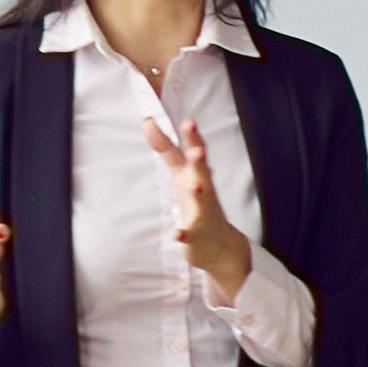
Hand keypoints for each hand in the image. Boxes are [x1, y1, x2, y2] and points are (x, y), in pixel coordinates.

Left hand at [145, 119, 251, 297]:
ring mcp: (202, 213)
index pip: (193, 153)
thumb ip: (167, 149)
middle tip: (198, 150)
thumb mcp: (183, 174)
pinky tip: (176, 234)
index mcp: (197, 175)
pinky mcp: (196, 235)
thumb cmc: (198, 203)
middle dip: (199, 161)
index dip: (190, 138)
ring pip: (201, 202)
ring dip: (199, 193)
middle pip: (201, 173)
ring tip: (196, 185)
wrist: (220, 245)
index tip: (188, 122)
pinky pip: (188, 235)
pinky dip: (182, 234)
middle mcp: (202, 191)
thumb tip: (148, 121)